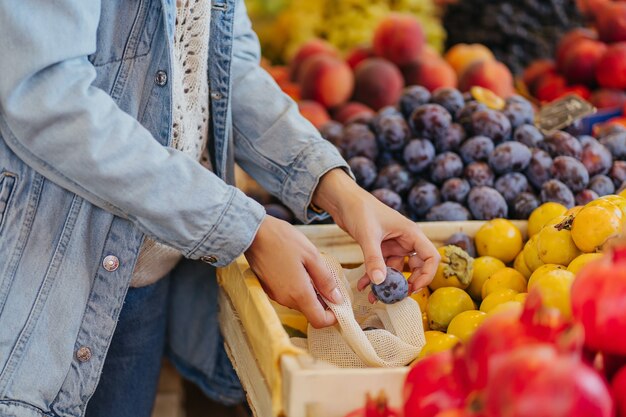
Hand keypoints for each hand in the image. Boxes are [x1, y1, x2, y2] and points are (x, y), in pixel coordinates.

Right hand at [245, 215, 342, 327]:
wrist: (253, 232)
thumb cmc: (283, 240)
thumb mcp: (311, 255)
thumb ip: (325, 280)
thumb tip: (337, 299)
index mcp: (299, 293)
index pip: (319, 321)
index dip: (331, 317)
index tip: (338, 304)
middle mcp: (286, 299)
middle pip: (309, 311)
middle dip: (322, 301)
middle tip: (327, 280)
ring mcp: (275, 295)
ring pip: (299, 302)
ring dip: (309, 292)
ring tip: (311, 270)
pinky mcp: (268, 288)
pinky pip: (288, 294)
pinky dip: (297, 287)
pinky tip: (298, 268)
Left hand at [313, 169, 439, 301]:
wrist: (343, 200)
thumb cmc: (359, 209)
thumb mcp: (368, 235)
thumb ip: (374, 259)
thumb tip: (379, 282)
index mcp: (411, 234)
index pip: (431, 257)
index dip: (427, 275)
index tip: (413, 288)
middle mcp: (406, 240)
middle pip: (416, 267)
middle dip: (405, 284)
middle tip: (394, 297)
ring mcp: (393, 245)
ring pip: (396, 270)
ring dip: (385, 284)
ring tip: (372, 296)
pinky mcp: (380, 248)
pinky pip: (381, 268)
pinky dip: (373, 277)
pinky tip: (362, 286)